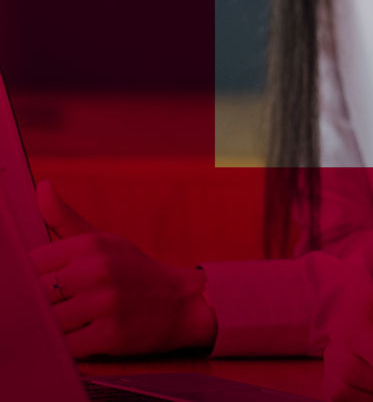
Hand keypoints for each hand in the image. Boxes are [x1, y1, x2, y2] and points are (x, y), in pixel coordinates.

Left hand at [30, 179, 215, 356]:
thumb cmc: (136, 272)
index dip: (25, 280)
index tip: (33, 288)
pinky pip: (65, 347)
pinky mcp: (110, 334)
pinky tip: (75, 339)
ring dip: (49, 329)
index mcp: (90, 245)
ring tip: (63, 325)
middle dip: (34, 306)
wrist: (183, 302)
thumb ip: (64, 219)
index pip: (29, 264)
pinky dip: (63, 348)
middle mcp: (96, 271)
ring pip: (47, 323)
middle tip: (49, 308)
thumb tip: (41, 187)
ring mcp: (103, 303)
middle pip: (34, 295)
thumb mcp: (104, 240)